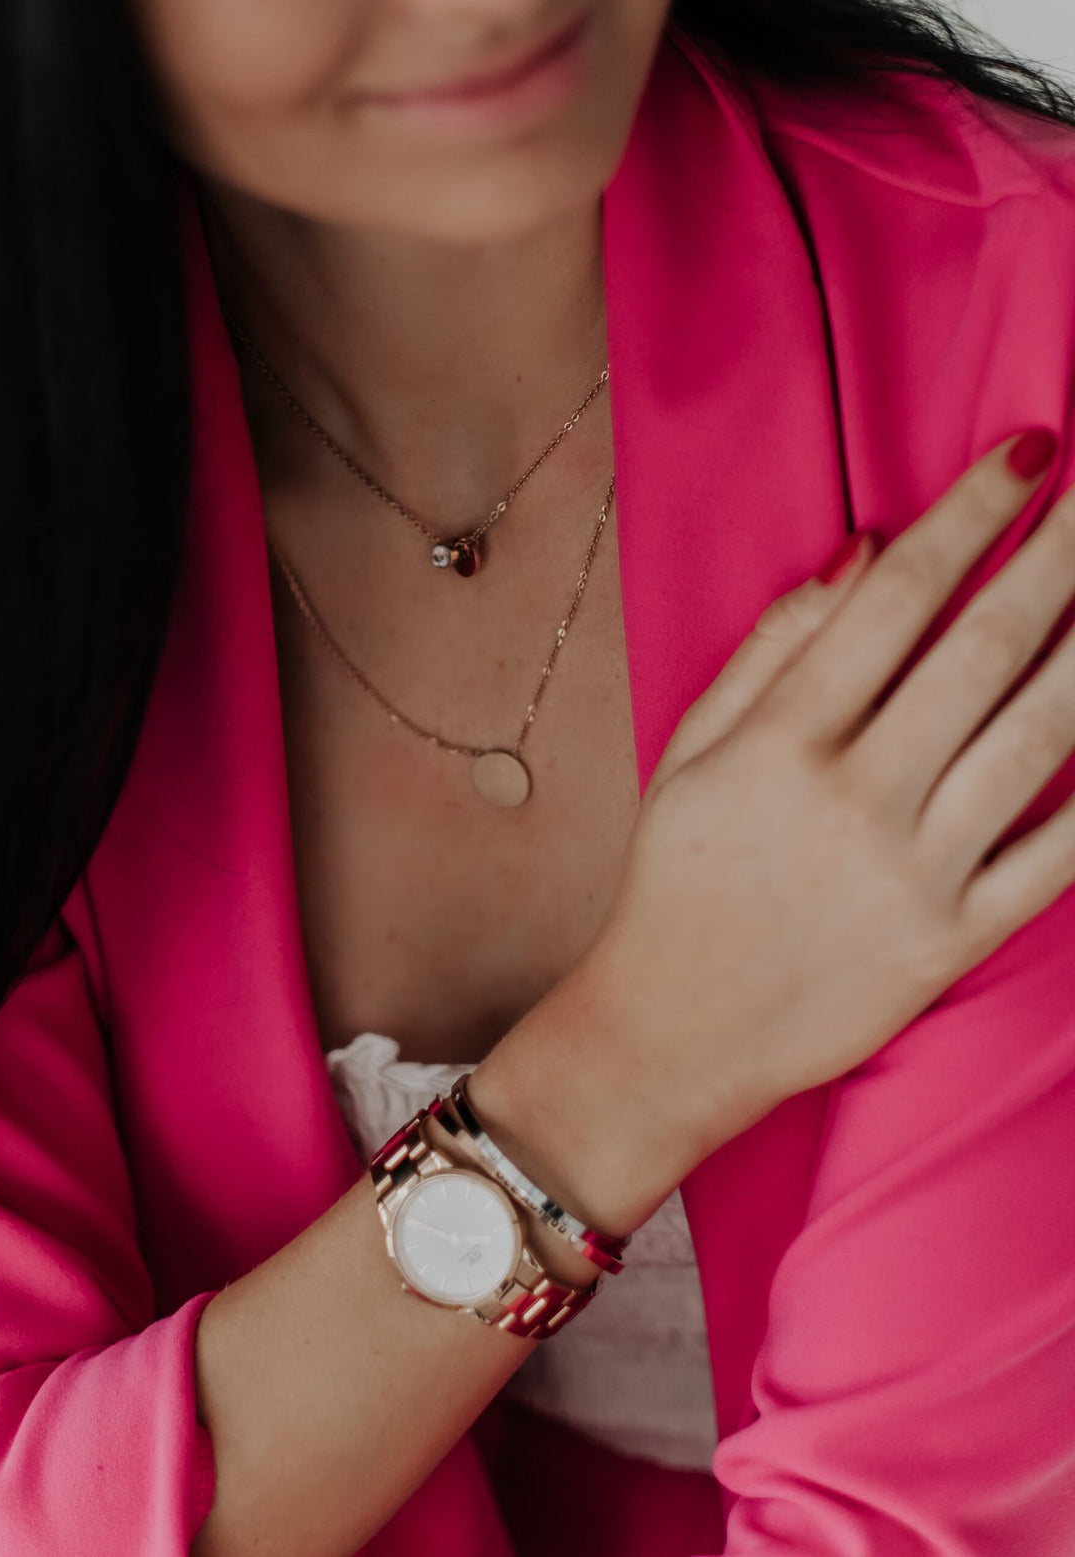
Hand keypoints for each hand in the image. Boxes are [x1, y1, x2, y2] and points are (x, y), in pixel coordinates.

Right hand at [571, 429, 1074, 1183]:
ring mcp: (914, 872)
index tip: (1031, 453)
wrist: (671, 1032)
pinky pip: (1057, 857)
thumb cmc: (673, 881)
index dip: (973, 514)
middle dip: (1063, 554)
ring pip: (1041, 738)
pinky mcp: (954, 941)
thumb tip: (865, 550)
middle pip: (985, 649)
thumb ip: (773, 648)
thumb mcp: (690, 751)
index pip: (899, 598)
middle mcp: (857, 796)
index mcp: (783, 740)